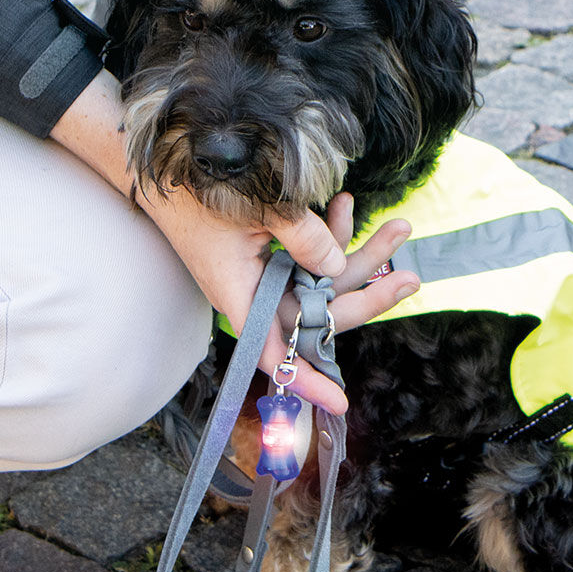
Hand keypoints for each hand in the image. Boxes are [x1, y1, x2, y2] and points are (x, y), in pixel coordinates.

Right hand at [140, 186, 418, 413]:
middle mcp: (254, 294)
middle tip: (410, 279)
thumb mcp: (254, 208)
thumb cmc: (196, 191)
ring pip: (320, 281)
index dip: (308, 379)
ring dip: (359, 255)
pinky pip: (307, 257)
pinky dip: (329, 235)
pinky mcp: (266, 256)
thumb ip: (303, 238)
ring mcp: (262, 275)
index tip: (340, 402)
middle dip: (368, 295)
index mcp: (241, 297)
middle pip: (317, 314)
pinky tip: (347, 207)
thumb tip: (337, 263)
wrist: (162, 168)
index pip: (276, 354)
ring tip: (399, 228)